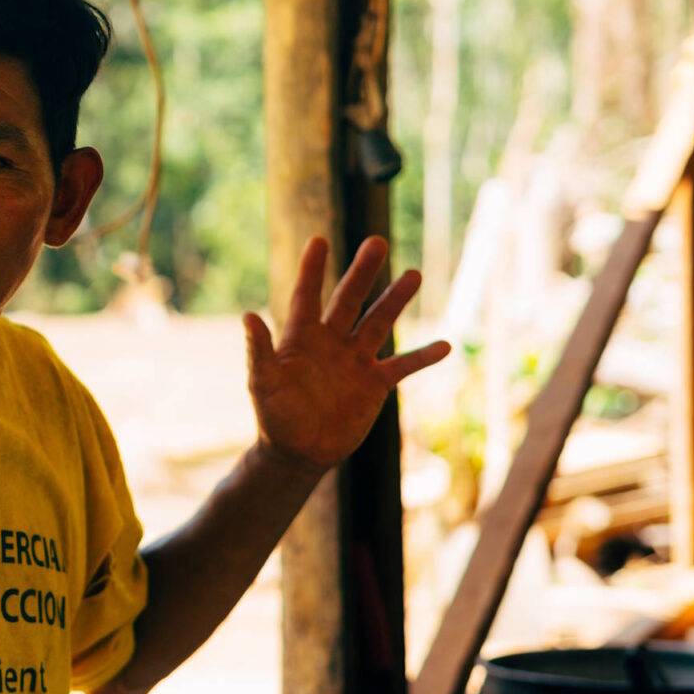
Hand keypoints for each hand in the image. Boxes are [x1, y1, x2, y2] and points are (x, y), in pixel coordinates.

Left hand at [241, 234, 450, 473]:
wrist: (298, 452)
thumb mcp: (262, 384)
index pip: (307, 296)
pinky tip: (445, 345)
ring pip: (378, 323)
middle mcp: (330, 342)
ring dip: (395, 300)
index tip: (318, 241)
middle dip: (362, 272)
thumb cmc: (274, 416)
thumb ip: (258, 352)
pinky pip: (402, 366)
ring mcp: (355, 360)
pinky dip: (422, 357)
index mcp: (301, 338)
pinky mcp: (374, 384)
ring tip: (413, 275)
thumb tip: (248, 317)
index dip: (312, 270)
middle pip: (349, 300)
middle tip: (376, 242)